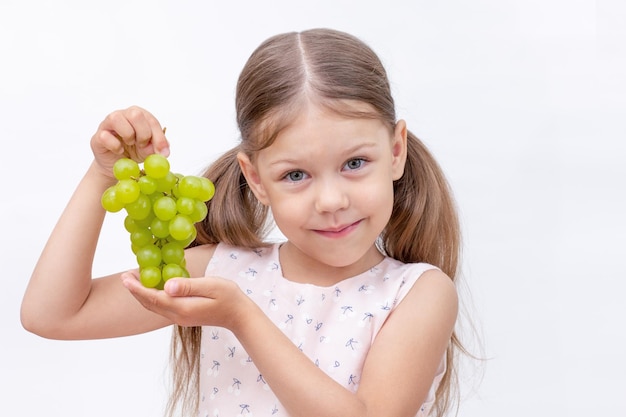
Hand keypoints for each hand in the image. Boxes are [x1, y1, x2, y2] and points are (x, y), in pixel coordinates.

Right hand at [90, 106, 169, 178]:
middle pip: (135, 114)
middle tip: (142, 145)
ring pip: (116, 119)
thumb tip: (164, 152)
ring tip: (129, 144)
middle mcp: (123, 115)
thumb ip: (157, 147)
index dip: (159, 137)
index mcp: (139, 115)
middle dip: (143, 133)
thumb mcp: (150, 150)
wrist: (117, 165)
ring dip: (128, 135)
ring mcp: (108, 123)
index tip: (163, 152)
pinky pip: (105, 136)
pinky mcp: (98, 135)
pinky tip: (119, 150)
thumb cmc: (134, 151)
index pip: (151, 120)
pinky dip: (115, 146)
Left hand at [121, 271, 250, 328]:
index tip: (126, 277)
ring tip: (134, 280)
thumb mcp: (211, 286)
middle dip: (135, 291)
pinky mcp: (184, 316)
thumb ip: (189, 286)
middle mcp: (178, 316)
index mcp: (182, 308)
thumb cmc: (229, 297)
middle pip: (150, 304)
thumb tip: (167, 285)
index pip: (154, 298)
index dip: (138, 288)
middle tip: (125, 275)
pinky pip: (162, 307)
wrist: (239, 316)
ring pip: (155, 306)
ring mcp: (180, 318)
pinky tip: (153, 287)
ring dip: (143, 294)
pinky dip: (153, 297)